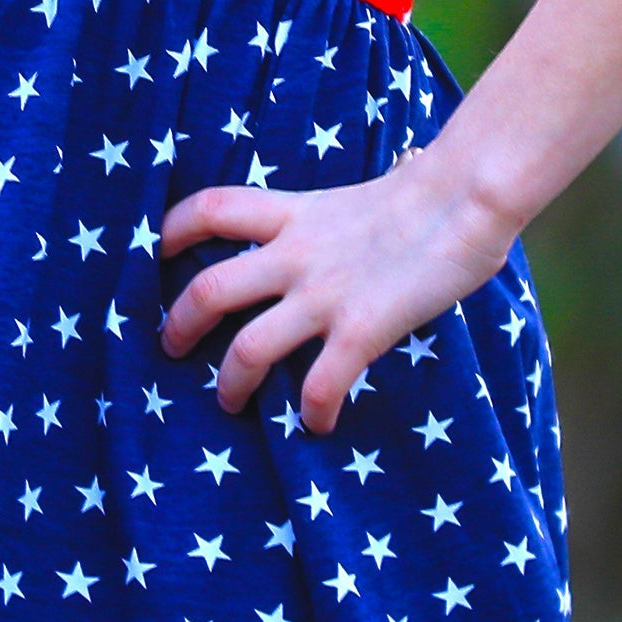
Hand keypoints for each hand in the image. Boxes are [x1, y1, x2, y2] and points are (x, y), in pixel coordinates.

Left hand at [158, 146, 517, 432]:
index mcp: (293, 215)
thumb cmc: (425, 198)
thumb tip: (317, 251)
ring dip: (229, 384)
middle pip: (208, 290)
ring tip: (229, 402)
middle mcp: (296, 256)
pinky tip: (318, 424)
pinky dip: (313, 412)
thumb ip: (320, 228)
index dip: (171, 230)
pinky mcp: (359, 330)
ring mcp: (324, 295)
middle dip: (178, 326)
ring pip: (247, 349)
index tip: (156, 253)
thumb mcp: (349, 202)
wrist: (465, 197)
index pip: (210, 210)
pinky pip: (319, 386)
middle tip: (171, 349)